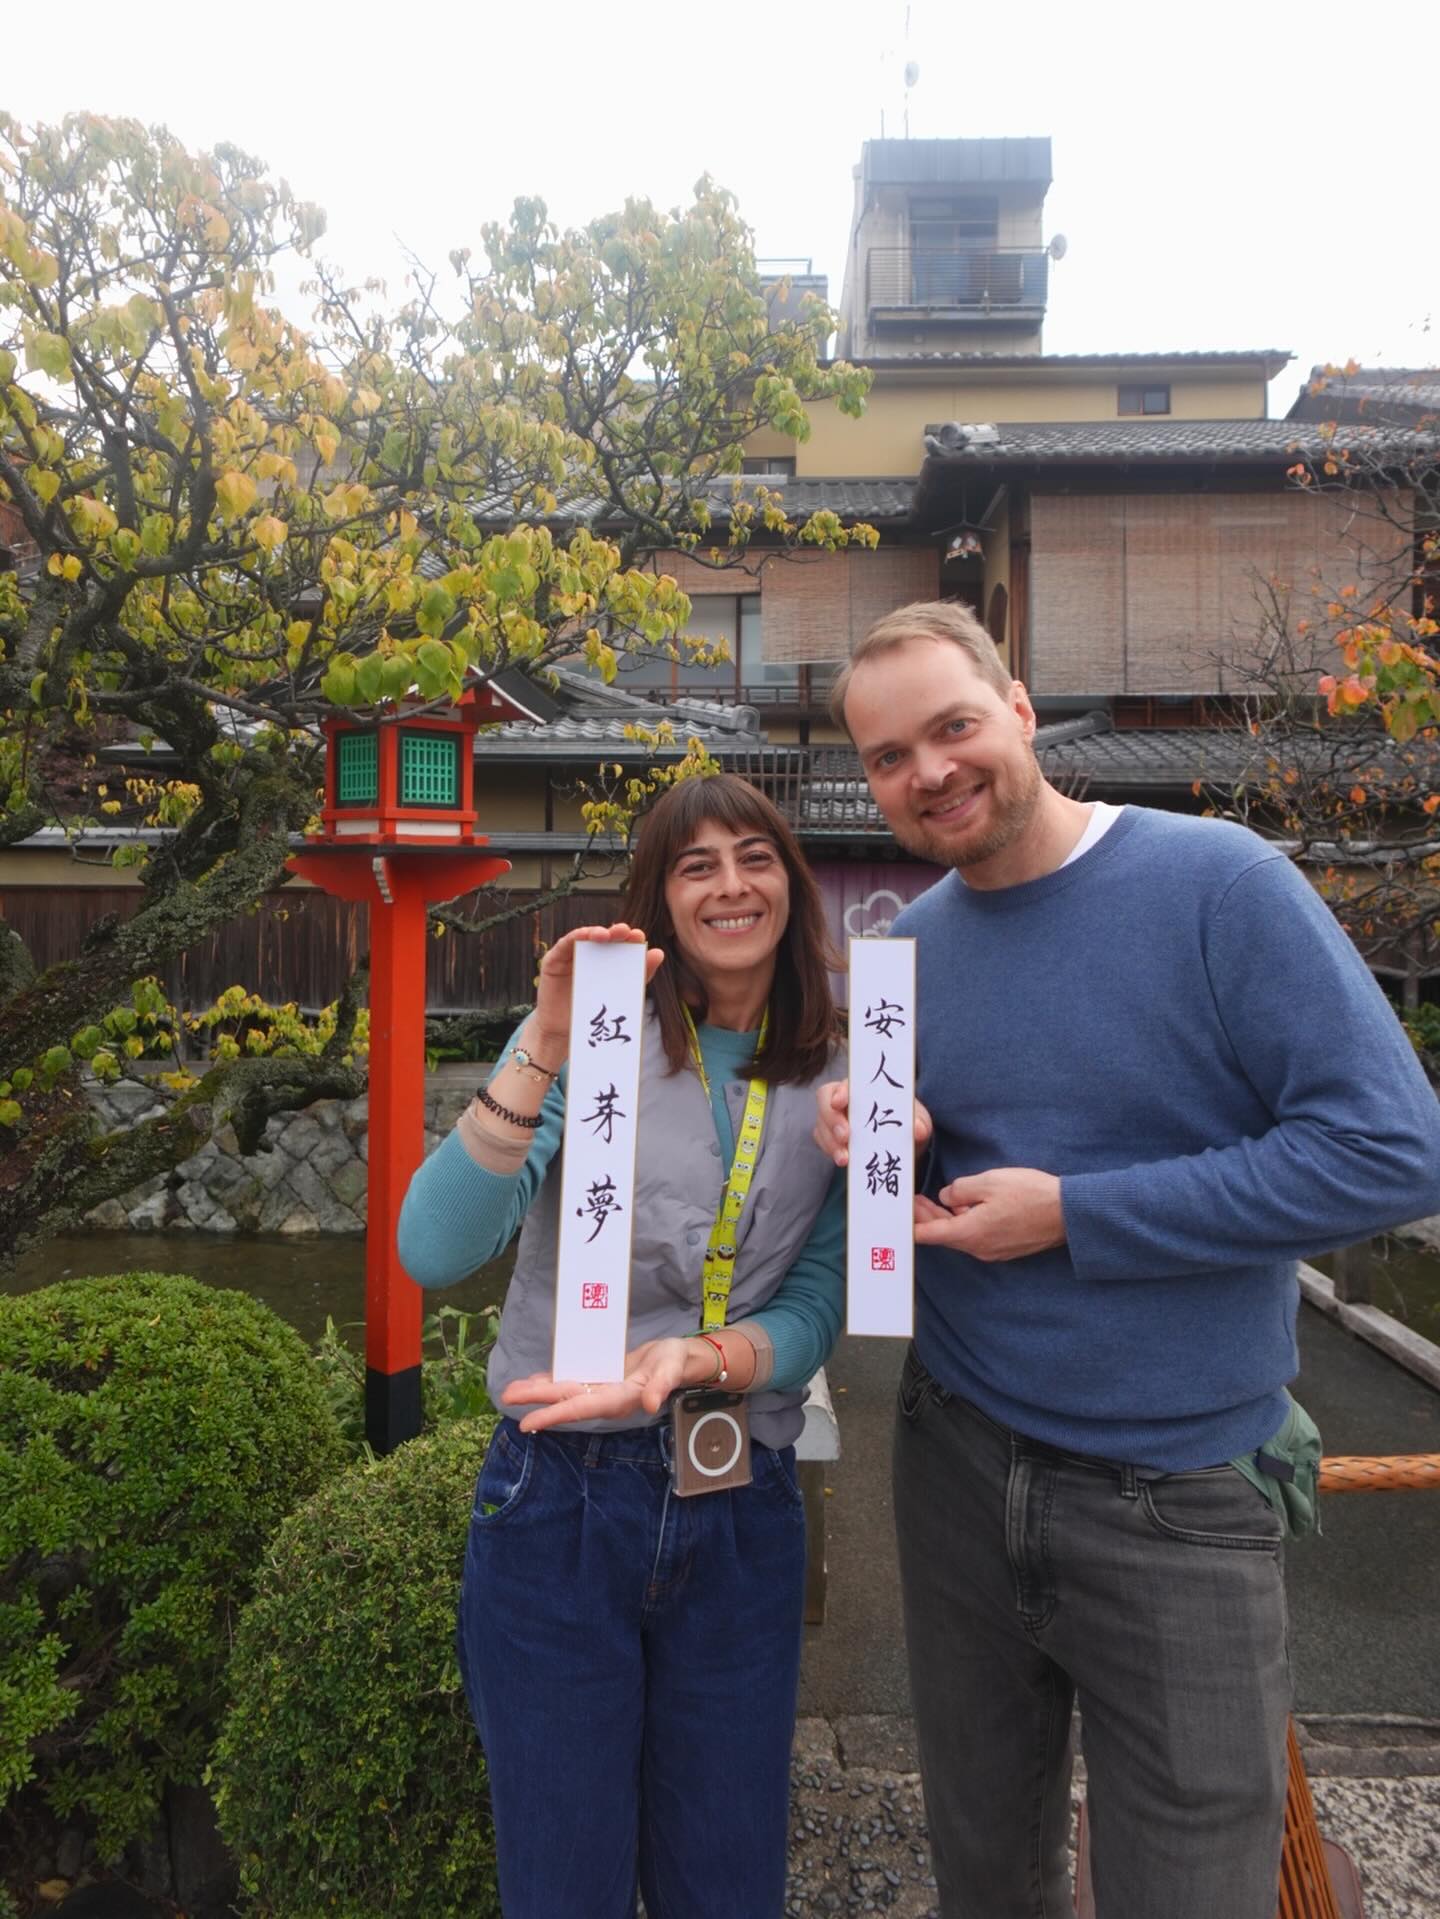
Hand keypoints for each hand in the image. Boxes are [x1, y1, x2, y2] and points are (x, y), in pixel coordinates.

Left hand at [503, 1337, 705, 1432]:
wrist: (678, 1359)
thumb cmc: (674, 1362)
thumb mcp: (671, 1369)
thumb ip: (660, 1386)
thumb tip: (649, 1404)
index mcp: (619, 1399)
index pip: (580, 1409)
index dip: (553, 1416)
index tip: (528, 1423)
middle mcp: (605, 1398)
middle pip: (565, 1401)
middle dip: (536, 1400)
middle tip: (506, 1397)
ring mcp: (601, 1389)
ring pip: (565, 1392)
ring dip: (539, 1392)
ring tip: (513, 1391)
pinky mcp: (601, 1379)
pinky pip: (572, 1382)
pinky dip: (553, 1381)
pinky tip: (536, 1381)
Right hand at [531, 923, 665, 1056]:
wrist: (566, 1034)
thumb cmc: (596, 1014)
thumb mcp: (622, 994)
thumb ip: (640, 974)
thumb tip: (659, 953)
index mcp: (608, 961)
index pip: (620, 945)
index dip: (629, 939)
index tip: (639, 937)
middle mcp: (590, 955)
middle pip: (605, 938)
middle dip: (615, 933)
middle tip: (625, 932)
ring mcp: (571, 956)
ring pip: (584, 937)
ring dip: (595, 932)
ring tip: (606, 934)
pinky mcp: (554, 960)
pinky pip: (564, 944)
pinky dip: (575, 937)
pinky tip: (585, 936)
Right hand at [815, 1078, 932, 1168]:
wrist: (904, 1145)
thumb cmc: (909, 1124)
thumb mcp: (920, 1122)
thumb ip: (920, 1123)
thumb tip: (918, 1129)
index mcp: (866, 1087)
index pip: (847, 1082)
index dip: (840, 1090)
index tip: (839, 1102)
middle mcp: (846, 1098)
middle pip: (825, 1100)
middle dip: (832, 1118)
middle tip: (845, 1136)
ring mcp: (835, 1117)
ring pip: (822, 1123)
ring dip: (831, 1141)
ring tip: (845, 1158)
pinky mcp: (830, 1136)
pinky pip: (823, 1141)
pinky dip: (831, 1151)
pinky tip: (843, 1161)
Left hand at [913, 1167, 1064, 1262]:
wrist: (1068, 1214)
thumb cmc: (1029, 1194)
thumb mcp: (988, 1182)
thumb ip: (960, 1190)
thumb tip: (945, 1197)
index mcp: (969, 1233)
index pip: (928, 1234)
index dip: (910, 1224)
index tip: (897, 1214)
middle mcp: (977, 1248)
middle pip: (942, 1235)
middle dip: (924, 1218)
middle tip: (911, 1201)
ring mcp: (992, 1250)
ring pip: (958, 1235)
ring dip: (943, 1219)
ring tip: (929, 1200)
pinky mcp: (1005, 1247)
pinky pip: (975, 1236)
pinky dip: (962, 1222)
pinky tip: (960, 1207)